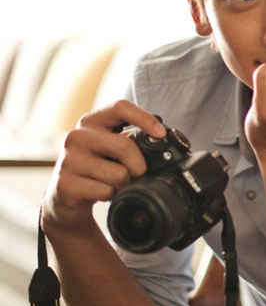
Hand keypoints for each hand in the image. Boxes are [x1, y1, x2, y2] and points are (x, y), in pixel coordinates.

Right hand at [41, 100, 165, 233]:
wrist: (65, 197)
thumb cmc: (95, 170)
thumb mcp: (110, 149)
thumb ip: (130, 141)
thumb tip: (160, 138)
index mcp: (91, 122)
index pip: (120, 108)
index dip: (144, 118)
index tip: (160, 133)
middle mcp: (77, 136)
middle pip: (125, 146)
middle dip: (139, 166)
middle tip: (136, 175)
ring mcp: (69, 160)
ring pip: (119, 174)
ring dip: (124, 184)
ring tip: (113, 184)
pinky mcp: (66, 184)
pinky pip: (106, 191)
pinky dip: (111, 196)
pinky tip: (100, 194)